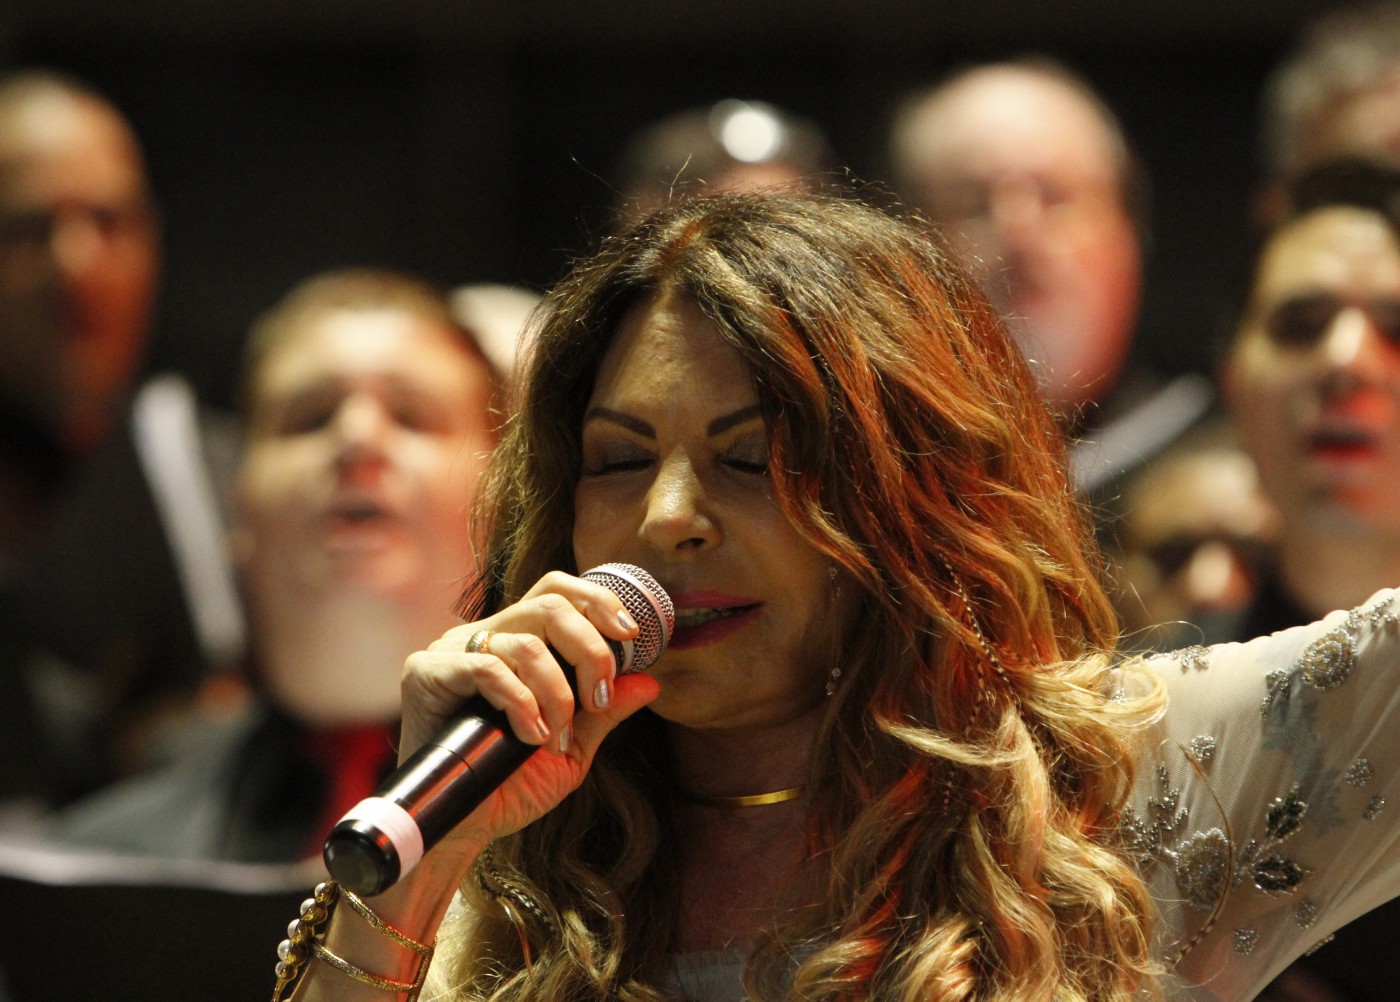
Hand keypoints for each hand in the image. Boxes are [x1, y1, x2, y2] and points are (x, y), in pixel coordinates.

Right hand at [398, 570, 661, 854]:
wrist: (461, 827)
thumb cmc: (510, 785)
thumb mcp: (572, 748)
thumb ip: (605, 712)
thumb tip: (650, 682)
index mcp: (518, 642)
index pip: (559, 592)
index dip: (598, 602)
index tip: (631, 636)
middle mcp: (485, 636)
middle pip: (550, 605)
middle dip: (590, 650)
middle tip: (600, 698)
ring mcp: (453, 650)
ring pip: (525, 643)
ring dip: (557, 694)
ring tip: (555, 737)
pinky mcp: (427, 671)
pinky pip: (485, 668)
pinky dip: (520, 702)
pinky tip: (529, 736)